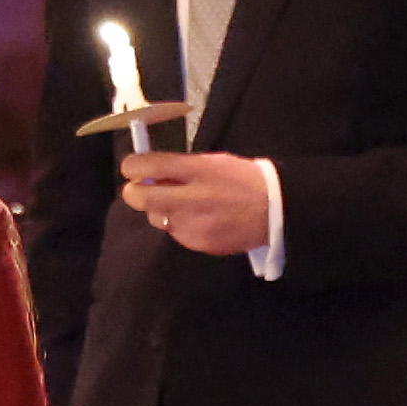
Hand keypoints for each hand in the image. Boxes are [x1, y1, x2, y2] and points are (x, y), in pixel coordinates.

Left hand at [117, 146, 279, 259]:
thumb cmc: (243, 180)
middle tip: (138, 188)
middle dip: (133, 191)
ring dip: (159, 210)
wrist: (274, 211)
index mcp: (198, 170)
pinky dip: (179, 225)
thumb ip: (182, 167)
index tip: (131, 167)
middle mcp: (192, 198)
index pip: (151, 165)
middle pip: (140, 197)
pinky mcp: (198, 243)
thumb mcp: (214, 162)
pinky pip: (175, 233)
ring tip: (179, 204)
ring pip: (156, 218)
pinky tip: (197, 219)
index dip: (133, 166)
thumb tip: (151, 171)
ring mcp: (194, 224)